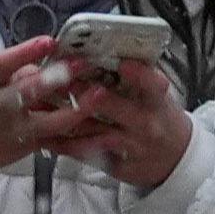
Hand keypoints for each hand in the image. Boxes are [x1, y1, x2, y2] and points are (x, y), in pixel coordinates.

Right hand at [0, 37, 107, 194]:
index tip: (48, 41)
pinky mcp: (28, 147)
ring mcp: (16, 130)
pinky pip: (58, 142)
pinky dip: (81, 138)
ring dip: (77, 109)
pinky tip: (102, 131)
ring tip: (99, 95)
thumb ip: (10, 69)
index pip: (2, 64)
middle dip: (56, 78)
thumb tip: (43, 61)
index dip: (26, 52)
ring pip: (50, 122)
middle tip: (81, 64)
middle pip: (29, 92)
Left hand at [42, 58, 193, 187]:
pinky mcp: (118, 165)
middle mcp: (145, 122)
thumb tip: (102, 49)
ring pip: (92, 132)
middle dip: (82, 93)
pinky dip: (63, 145)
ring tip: (38, 106)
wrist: (176, 157)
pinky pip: (86, 153)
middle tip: (58, 80)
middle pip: (113, 106)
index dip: (138, 73)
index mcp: (157, 100)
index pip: (152, 83)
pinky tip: (43, 136)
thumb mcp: (157, 95)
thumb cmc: (160, 117)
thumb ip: (136, 76)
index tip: (121, 63)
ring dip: (62, 119)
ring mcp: (130, 145)